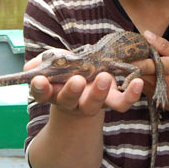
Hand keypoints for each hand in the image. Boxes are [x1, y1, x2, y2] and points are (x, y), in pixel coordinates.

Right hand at [25, 50, 143, 116]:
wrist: (83, 88)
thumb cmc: (63, 72)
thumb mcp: (49, 64)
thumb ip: (39, 64)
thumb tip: (31, 69)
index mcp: (51, 91)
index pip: (42, 92)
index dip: (39, 87)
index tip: (39, 80)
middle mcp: (70, 101)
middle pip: (68, 100)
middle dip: (71, 91)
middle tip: (76, 80)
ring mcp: (91, 103)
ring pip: (94, 104)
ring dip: (98, 93)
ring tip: (104, 78)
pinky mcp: (110, 101)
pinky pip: (121, 103)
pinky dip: (130, 94)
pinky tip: (137, 82)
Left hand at [131, 31, 168, 121]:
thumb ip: (163, 45)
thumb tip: (147, 34)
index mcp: (165, 68)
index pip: (143, 63)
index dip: (130, 56)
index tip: (120, 48)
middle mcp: (154, 80)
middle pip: (133, 68)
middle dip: (127, 58)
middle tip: (122, 48)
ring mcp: (150, 89)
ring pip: (132, 74)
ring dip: (130, 65)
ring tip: (130, 56)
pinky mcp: (147, 94)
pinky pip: (136, 81)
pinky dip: (135, 73)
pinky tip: (139, 68)